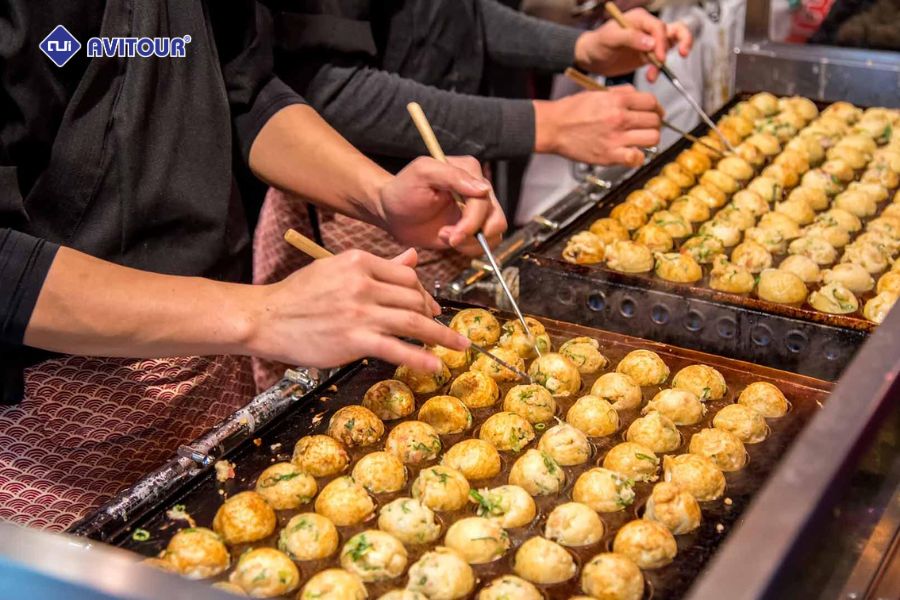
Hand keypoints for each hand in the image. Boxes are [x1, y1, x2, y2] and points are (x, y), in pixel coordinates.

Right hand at [246, 249, 468, 371]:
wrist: (266, 318)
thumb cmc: (299, 295)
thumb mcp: (337, 269)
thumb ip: (378, 266)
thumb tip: (413, 259)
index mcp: (359, 262)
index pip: (406, 275)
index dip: (423, 292)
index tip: (429, 306)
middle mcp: (362, 283)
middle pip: (414, 297)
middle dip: (433, 313)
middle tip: (441, 327)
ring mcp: (360, 312)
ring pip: (413, 321)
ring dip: (441, 335)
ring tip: (458, 345)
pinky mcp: (355, 339)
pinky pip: (396, 349)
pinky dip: (420, 358)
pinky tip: (435, 365)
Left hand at [375, 156, 507, 256]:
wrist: (391, 212)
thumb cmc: (403, 189)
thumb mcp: (423, 174)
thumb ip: (452, 176)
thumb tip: (483, 189)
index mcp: (469, 171)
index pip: (484, 200)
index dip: (472, 221)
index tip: (453, 233)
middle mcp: (478, 190)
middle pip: (495, 219)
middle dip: (471, 234)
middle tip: (448, 237)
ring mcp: (476, 210)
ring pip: (494, 234)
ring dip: (469, 242)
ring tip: (444, 236)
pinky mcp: (472, 228)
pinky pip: (484, 244)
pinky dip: (467, 248)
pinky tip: (447, 240)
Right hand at [533, 86, 661, 166]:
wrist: (553, 127)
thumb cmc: (571, 111)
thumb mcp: (597, 93)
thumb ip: (620, 92)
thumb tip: (638, 95)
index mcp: (617, 101)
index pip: (651, 102)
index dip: (656, 108)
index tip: (655, 113)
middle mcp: (619, 118)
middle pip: (654, 120)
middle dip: (654, 123)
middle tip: (649, 127)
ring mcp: (616, 138)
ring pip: (652, 138)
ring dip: (650, 139)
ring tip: (642, 139)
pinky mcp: (610, 155)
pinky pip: (636, 158)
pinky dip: (638, 157)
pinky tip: (632, 153)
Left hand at [574, 8, 691, 81]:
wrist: (592, 57)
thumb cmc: (597, 43)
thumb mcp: (610, 39)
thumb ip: (630, 38)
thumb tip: (650, 43)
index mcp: (640, 18)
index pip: (659, 27)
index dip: (661, 42)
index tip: (658, 58)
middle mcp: (648, 27)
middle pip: (674, 31)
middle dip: (673, 47)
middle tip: (669, 60)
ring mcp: (651, 40)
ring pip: (672, 45)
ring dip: (665, 61)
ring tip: (652, 76)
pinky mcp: (650, 54)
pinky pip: (663, 59)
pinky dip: (660, 69)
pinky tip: (651, 76)